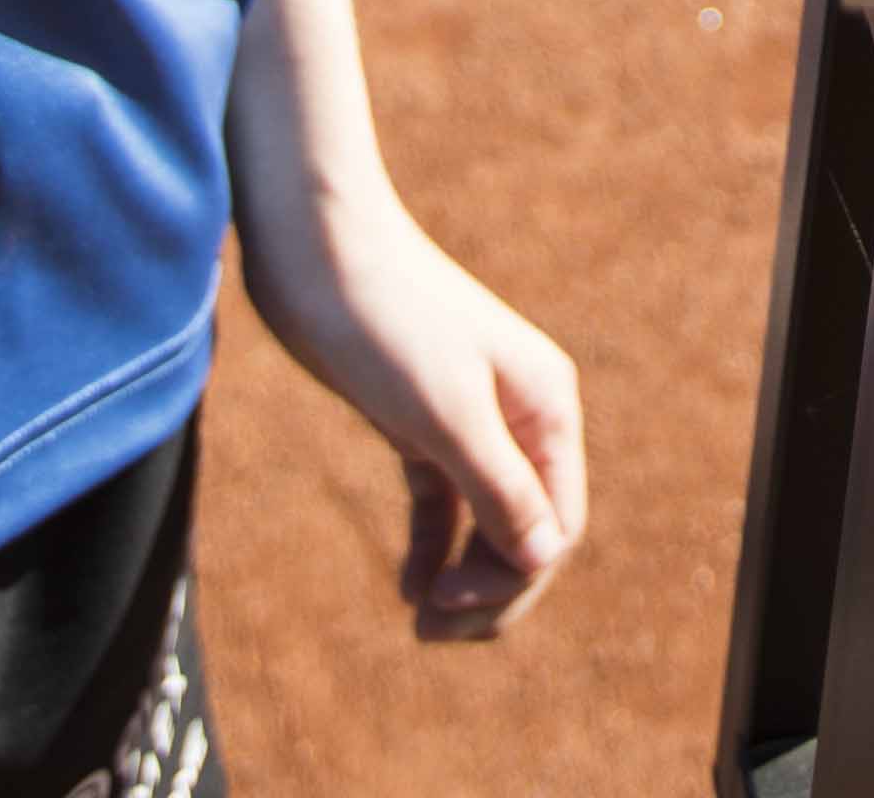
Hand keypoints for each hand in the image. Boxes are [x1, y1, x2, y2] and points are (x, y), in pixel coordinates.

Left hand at [243, 178, 591, 640]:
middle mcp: (520, 415)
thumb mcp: (446, 413)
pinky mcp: (419, 419)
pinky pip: (445, 501)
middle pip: (528, 530)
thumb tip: (545, 557)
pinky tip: (408, 584)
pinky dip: (433, 546)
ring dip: (463, 578)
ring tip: (419, 621)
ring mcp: (469, 417)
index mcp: (546, 406)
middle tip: (429, 628)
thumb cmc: (384, 319)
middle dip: (491, 590)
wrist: (315, 246)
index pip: (557, 523)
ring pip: (487, 521)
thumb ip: (500, 486)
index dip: (516, 580)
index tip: (450, 605)